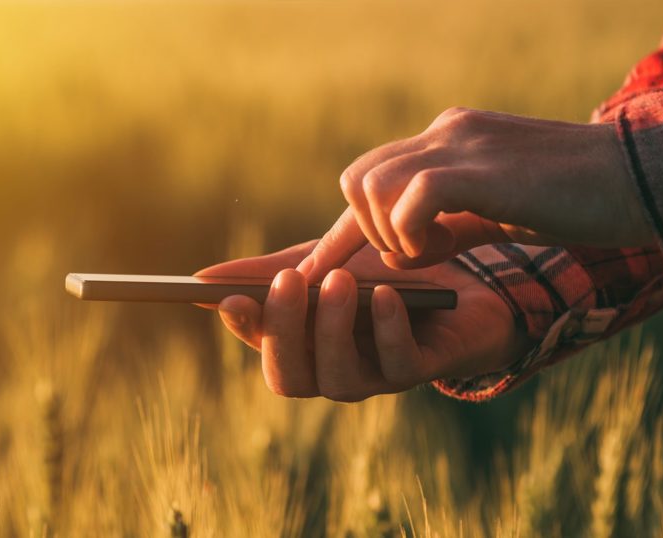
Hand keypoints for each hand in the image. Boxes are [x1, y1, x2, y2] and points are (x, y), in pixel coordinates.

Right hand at [195, 240, 530, 400]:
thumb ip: (266, 273)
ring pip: (339, 381)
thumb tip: (201, 280)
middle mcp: (333, 369)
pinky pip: (397, 365)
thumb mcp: (320, 263)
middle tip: (289, 280)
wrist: (460, 274)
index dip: (246, 329)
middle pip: (291, 378)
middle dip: (285, 331)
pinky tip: (387, 295)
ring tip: (339, 281)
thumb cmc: (380, 272)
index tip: (232, 298)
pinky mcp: (420, 369)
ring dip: (334, 330)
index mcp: (304, 345)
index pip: (263, 349)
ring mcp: (376, 375)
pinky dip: (388, 329)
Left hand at [298, 107, 652, 276]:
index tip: (315, 272)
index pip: (369, 179)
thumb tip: (401, 250)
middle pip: (357, 178)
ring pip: (371, 185)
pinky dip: (413, 233)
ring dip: (388, 234)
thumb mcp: (494, 210)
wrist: (636, 180)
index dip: (339, 232)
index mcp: (445, 140)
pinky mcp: (479, 168)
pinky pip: (411, 200)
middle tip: (410, 258)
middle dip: (362, 232)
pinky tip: (448, 246)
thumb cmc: (569, 201)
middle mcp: (443, 133)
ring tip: (434, 252)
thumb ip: (448, 221)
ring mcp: (459, 145)